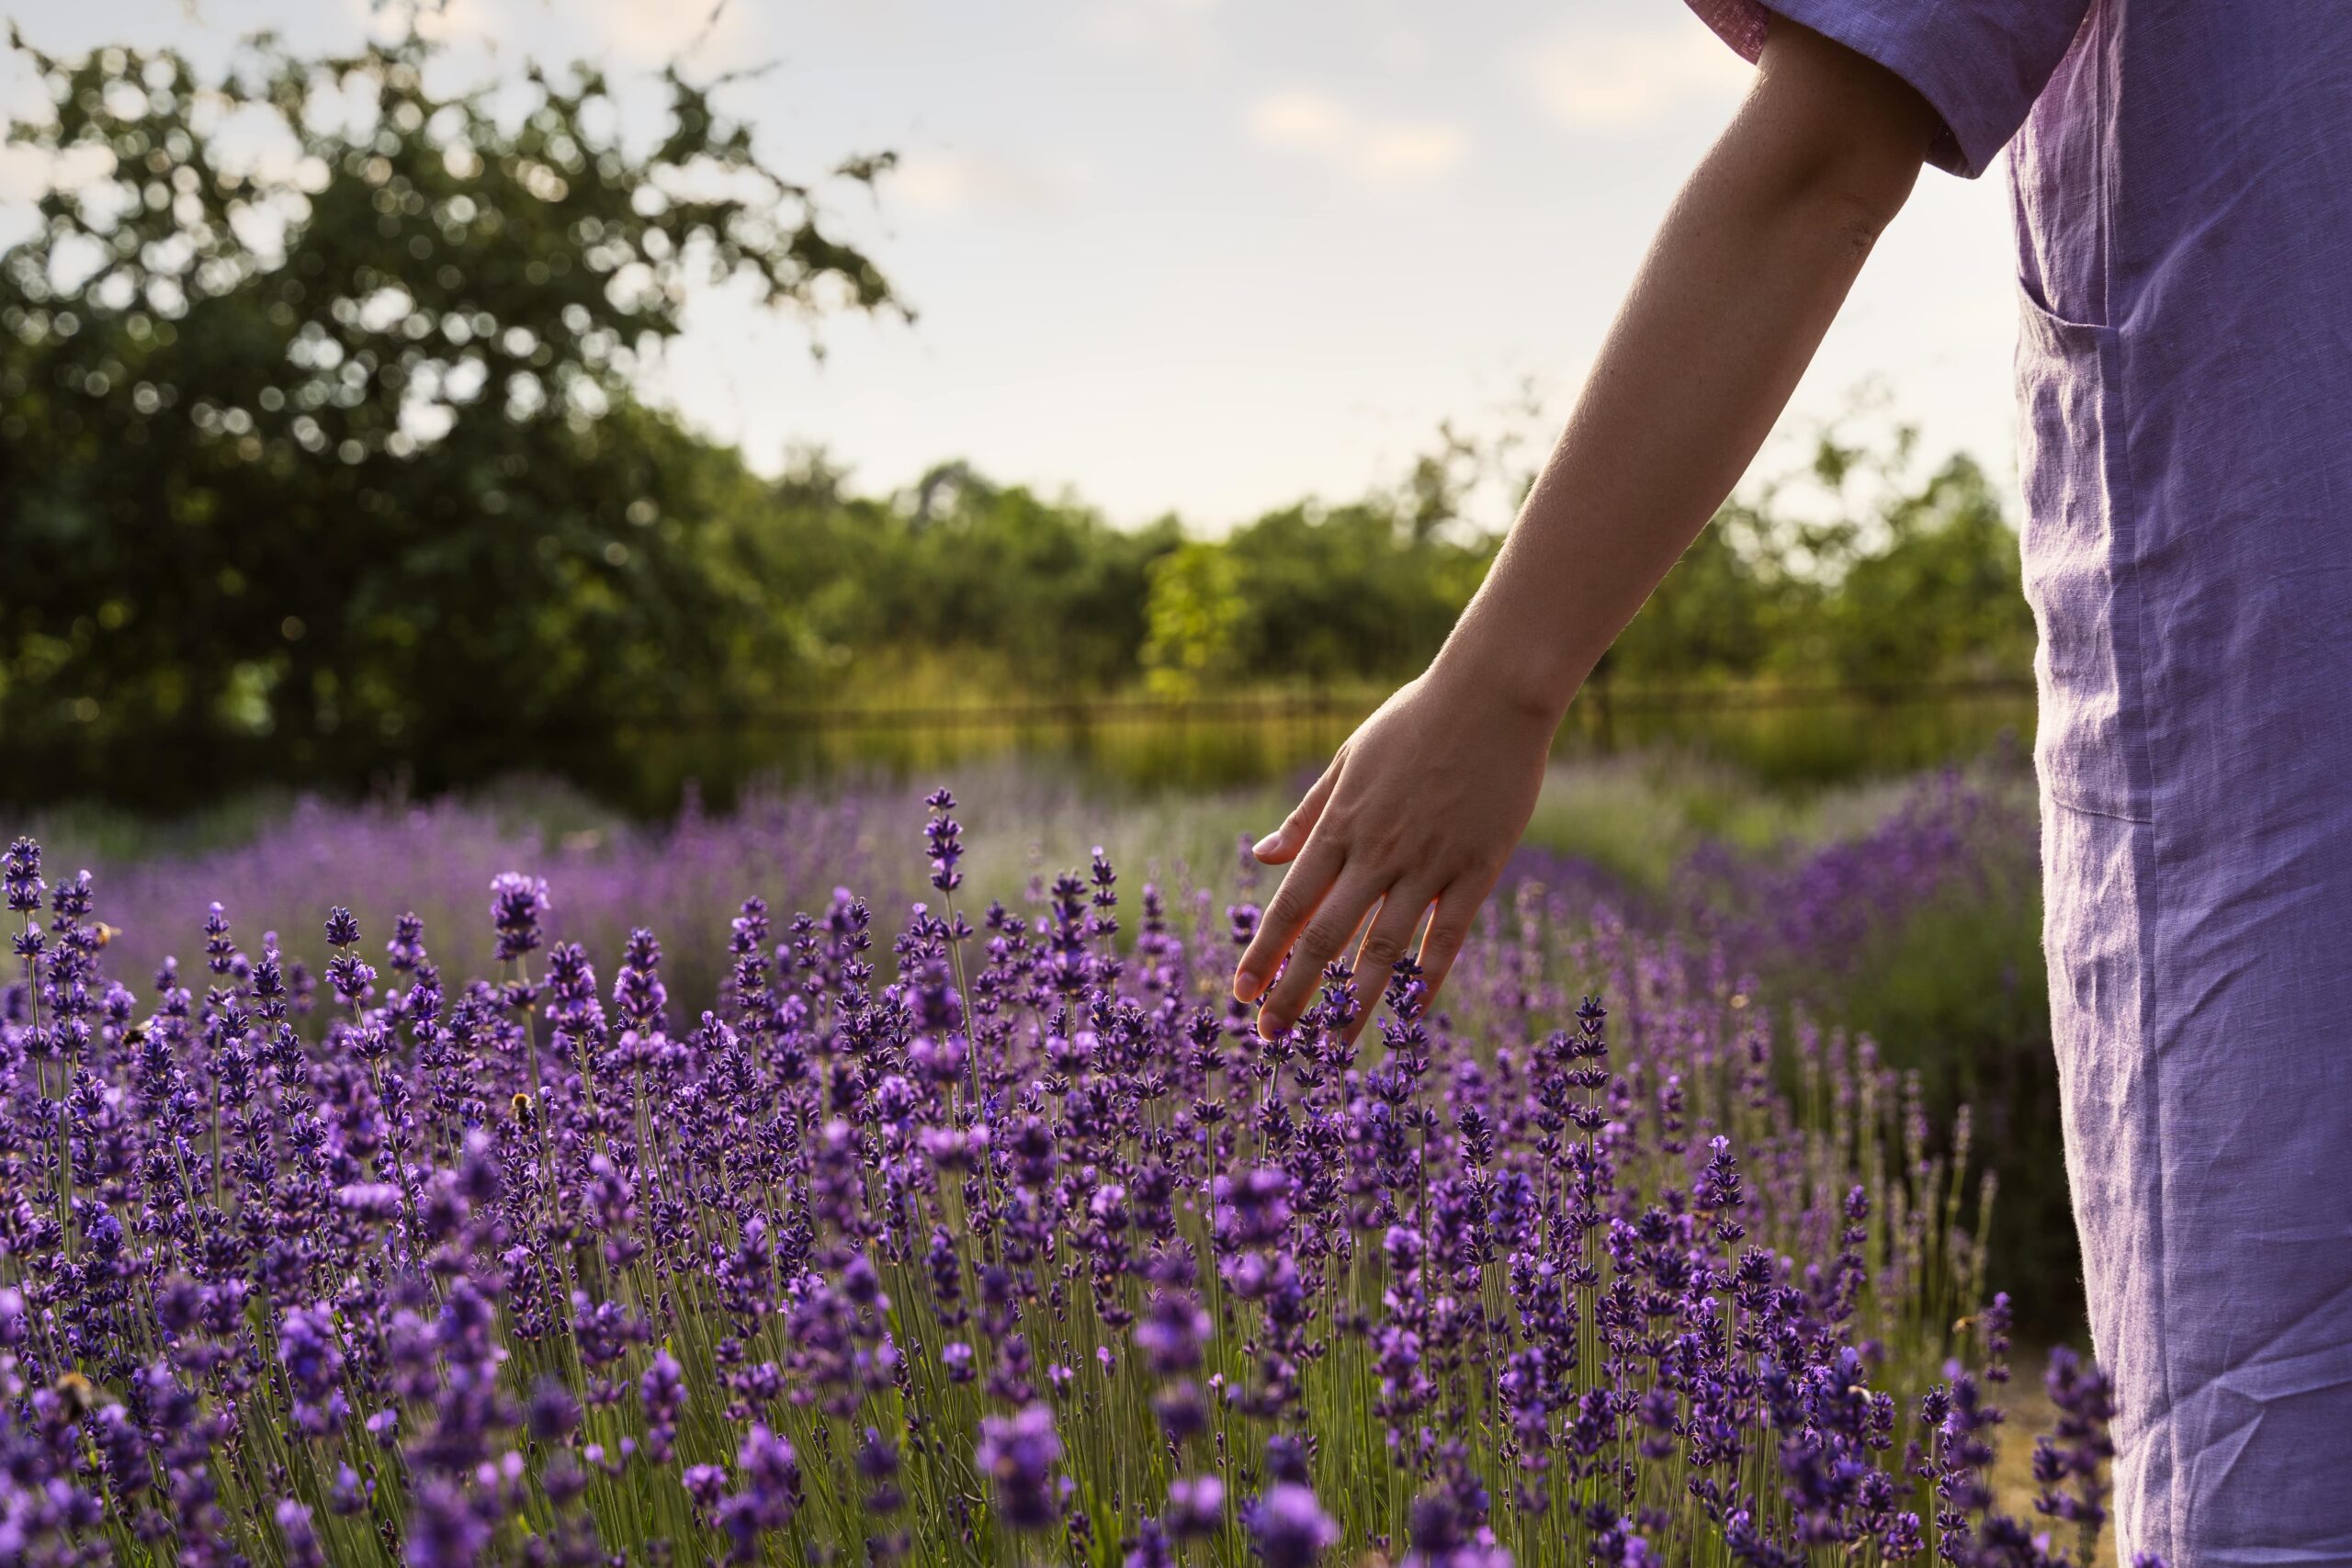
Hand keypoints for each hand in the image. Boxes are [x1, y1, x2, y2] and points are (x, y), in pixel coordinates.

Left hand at [1232, 665, 1556, 1040]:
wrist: (1492, 694)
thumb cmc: (1416, 720)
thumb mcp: (1349, 759)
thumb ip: (1307, 815)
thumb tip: (1261, 857)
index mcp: (1341, 825)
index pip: (1291, 905)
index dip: (1262, 953)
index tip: (1239, 993)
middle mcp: (1377, 852)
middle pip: (1327, 938)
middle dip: (1294, 992)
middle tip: (1271, 1036)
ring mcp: (1429, 862)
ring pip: (1385, 949)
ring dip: (1356, 1002)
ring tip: (1335, 1044)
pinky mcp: (1478, 867)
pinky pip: (1450, 935)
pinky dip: (1430, 977)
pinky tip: (1414, 1013)